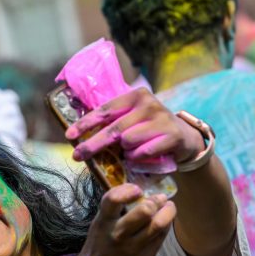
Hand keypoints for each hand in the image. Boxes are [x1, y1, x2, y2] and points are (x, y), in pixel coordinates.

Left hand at [66, 87, 204, 165]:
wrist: (184, 138)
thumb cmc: (150, 129)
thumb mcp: (132, 119)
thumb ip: (112, 122)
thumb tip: (79, 135)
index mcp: (135, 96)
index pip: (105, 110)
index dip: (85, 124)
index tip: (69, 136)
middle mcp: (149, 104)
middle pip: (113, 129)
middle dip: (93, 144)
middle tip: (78, 156)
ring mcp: (162, 119)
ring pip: (128, 141)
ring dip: (124, 153)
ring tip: (129, 153)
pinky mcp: (172, 135)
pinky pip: (144, 152)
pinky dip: (137, 159)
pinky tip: (140, 158)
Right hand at [66, 183, 175, 255]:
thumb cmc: (97, 248)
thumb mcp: (99, 226)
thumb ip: (116, 212)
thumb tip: (142, 195)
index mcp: (103, 222)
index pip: (113, 199)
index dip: (128, 190)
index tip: (137, 190)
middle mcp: (117, 234)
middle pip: (145, 211)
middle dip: (156, 201)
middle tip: (160, 199)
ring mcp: (131, 248)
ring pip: (158, 224)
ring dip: (168, 212)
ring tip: (168, 207)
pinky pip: (160, 239)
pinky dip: (166, 227)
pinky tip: (163, 224)